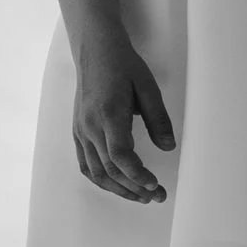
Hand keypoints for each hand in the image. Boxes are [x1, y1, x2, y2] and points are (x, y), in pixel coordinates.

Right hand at [72, 38, 173, 202]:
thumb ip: (158, 118)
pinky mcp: (78, 131)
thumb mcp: (148, 87)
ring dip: (118, 189)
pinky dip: (101, 180)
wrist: (95, 50)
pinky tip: (116, 185)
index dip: (138, 176)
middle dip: (134, 188)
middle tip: (156, 195)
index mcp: (109, 114)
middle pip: (110, 169)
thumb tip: (168, 147)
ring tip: (140, 196)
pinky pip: (86, 164)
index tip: (155, 184)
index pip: (120, 157)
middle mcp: (90, 126)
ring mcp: (81, 130)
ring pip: (96, 172)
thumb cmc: (123, 65)